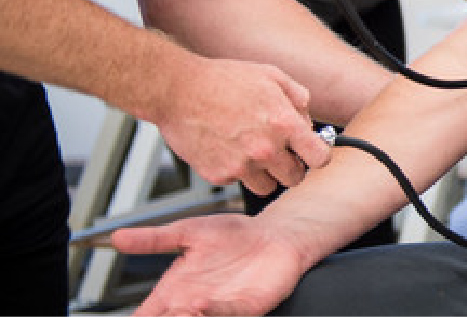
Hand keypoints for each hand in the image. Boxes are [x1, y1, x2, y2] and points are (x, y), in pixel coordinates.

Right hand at [114, 213, 306, 315]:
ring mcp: (220, 308)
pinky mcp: (247, 307)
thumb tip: (117, 237)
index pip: (147, 315)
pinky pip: (228, 314)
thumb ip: (154, 239)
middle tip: (160, 315)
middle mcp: (194, 305)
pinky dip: (215, 312)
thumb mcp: (187, 232)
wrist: (274, 234)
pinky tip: (201, 305)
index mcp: (175, 291)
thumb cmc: (233, 235)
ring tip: (178, 311)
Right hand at [154, 55, 327, 196]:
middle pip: (295, 178)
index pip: (319, 157)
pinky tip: (229, 149)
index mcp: (283, 123)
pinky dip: (237, 170)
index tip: (312, 153)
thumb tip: (308, 117)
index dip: (318, 155)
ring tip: (253, 152)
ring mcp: (240, 165)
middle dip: (292, 167)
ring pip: (267, 187)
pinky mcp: (218, 175)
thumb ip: (298, 97)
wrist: (178, 90)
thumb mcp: (271, 75)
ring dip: (265, 174)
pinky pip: (237, 181)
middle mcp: (265, 149)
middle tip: (282, 154)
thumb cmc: (221, 80)